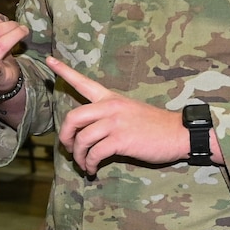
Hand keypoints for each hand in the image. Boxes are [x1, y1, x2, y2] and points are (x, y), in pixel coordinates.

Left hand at [48, 58, 191, 175]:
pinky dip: (90, 164)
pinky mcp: (121, 140)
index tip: (49, 60)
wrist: (179, 133)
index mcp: (111, 98)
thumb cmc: (154, 126)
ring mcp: (115, 123)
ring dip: (78, 156)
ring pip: (82, 139)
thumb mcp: (129, 111)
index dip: (64, 71)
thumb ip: (107, 116)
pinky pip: (95, 153)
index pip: (84, 82)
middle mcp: (110, 107)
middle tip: (68, 149)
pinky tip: (92, 169)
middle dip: (65, 137)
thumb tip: (86, 134)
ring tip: (83, 164)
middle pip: (73, 117)